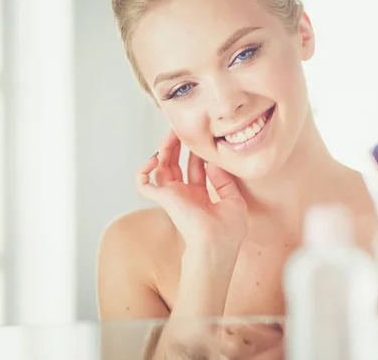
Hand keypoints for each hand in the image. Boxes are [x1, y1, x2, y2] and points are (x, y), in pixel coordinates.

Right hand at [136, 130, 247, 248]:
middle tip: (181, 130)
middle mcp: (185, 196)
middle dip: (179, 147)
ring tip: (171, 134)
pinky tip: (154, 158)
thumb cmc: (228, 232)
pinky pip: (143, 184)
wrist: (215, 246)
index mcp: (202, 197)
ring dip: (164, 150)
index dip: (198, 154)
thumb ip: (224, 180)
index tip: (203, 140)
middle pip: (177, 166)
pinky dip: (143, 170)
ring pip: (161, 169)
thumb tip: (213, 163)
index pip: (196, 170)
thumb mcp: (234, 201)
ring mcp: (173, 197)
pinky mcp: (163, 199)